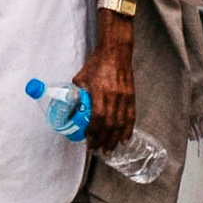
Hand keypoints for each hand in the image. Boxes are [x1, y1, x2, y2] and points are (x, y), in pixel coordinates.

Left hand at [75, 20, 137, 142]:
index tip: (88, 138)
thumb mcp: (81, 77)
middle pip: (110, 124)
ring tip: (109, 150)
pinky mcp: (132, 97)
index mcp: (100, 91)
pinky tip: (124, 139)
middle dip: (103, 139)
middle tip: (97, 149)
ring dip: (115, 139)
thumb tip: (70, 105)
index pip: (98, 116)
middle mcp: (114, 96)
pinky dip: (128, 130)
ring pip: (121, 123)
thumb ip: (76, 92)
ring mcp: (125, 97)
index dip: (93, 130)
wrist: (116, 53)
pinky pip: (131, 117)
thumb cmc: (97, 63)